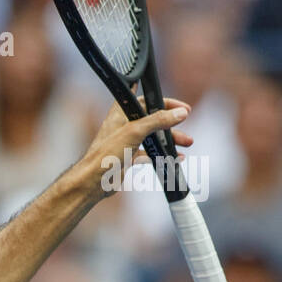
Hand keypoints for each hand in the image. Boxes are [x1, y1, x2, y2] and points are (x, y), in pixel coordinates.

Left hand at [73, 97, 193, 199]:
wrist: (94, 181)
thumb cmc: (105, 154)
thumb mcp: (134, 132)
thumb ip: (158, 121)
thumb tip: (180, 113)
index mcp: (120, 114)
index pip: (144, 99)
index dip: (161, 100)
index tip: (179, 105)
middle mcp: (123, 126)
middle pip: (152, 118)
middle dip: (170, 121)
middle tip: (186, 119)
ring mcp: (126, 142)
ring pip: (152, 136)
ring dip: (170, 139)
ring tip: (187, 142)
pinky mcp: (128, 157)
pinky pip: (149, 153)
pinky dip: (163, 154)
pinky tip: (176, 157)